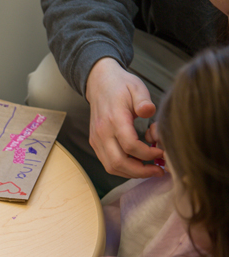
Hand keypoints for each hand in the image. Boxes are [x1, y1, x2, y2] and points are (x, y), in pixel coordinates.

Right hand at [85, 58, 163, 178]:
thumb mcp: (136, 87)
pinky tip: (137, 163)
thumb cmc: (121, 86)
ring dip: (132, 173)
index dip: (148, 154)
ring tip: (149, 169)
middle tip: (158, 170)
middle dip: (140, 171)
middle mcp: (102, 132)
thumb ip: (143, 100)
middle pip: (118, 162)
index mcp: (114, 119)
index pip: (130, 146)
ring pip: (111, 167)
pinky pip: (108, 163)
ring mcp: (97, 140)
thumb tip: (149, 111)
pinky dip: (123, 168)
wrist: (100, 84)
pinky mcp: (96, 143)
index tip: (162, 152)